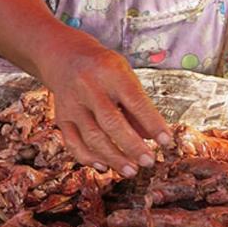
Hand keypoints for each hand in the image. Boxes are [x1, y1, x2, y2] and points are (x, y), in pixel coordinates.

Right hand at [37, 32, 170, 176]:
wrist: (66, 56)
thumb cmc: (103, 68)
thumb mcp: (125, 76)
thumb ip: (137, 106)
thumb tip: (151, 138)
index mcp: (110, 73)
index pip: (135, 101)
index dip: (152, 123)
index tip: (166, 141)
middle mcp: (89, 87)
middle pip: (111, 122)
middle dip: (132, 146)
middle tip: (148, 161)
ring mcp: (72, 103)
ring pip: (92, 136)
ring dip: (113, 157)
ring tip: (131, 170)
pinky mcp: (61, 117)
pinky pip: (73, 143)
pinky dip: (88, 158)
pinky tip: (104, 166)